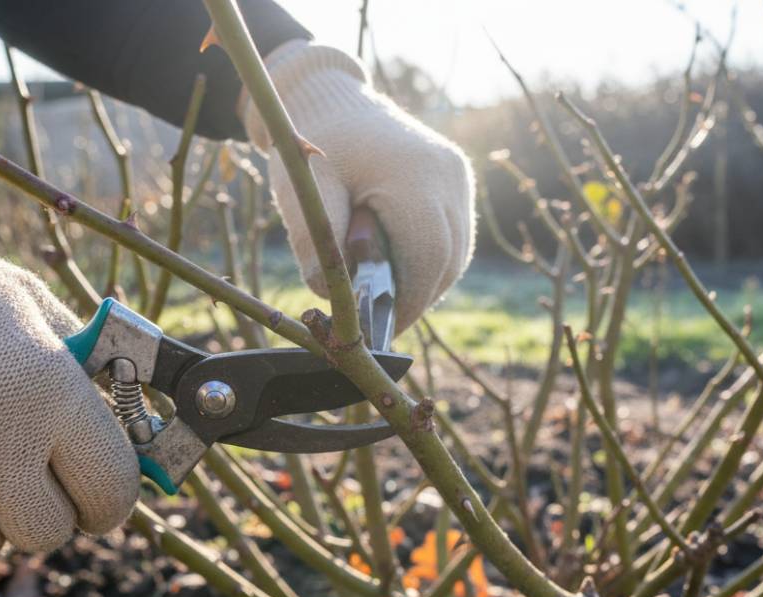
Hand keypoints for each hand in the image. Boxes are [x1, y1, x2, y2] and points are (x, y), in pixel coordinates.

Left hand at [241, 41, 474, 333]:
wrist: (331, 100)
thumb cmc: (312, 146)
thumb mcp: (303, 193)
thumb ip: (317, 246)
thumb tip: (336, 300)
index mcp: (414, 175)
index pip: (428, 258)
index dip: (410, 302)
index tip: (385, 330)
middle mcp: (447, 175)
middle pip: (449, 259)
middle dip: (420, 297)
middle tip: (388, 322)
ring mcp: (457, 175)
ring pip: (458, 251)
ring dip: (430, 281)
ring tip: (395, 297)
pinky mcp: (457, 177)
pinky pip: (456, 233)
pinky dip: (434, 259)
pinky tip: (405, 268)